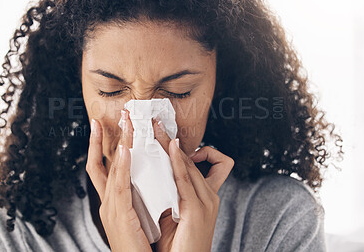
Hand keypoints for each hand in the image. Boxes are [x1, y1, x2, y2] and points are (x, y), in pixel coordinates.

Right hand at [86, 111, 151, 251]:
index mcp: (111, 202)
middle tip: (112, 116)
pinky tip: (127, 151)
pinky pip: (120, 186)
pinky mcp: (119, 215)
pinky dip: (123, 166)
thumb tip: (145, 179)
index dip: (98, 146)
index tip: (101, 127)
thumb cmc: (139, 245)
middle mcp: (107, 202)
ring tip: (125, 123)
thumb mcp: (135, 216)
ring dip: (119, 143)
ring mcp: (110, 208)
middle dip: (105, 137)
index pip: (102, 167)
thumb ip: (136, 197)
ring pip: (112, 168)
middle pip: (103, 162)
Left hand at [152, 118, 234, 251]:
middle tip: (156, 124)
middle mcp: (207, 195)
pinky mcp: (197, 209)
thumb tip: (157, 179)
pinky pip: (185, 179)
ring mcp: (205, 201)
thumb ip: (172, 195)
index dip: (179, 148)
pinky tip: (171, 148)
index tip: (163, 137)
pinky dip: (178, 161)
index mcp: (203, 196)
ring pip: (188, 165)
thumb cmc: (178, 245)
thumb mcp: (175, 215)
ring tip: (158, 129)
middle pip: (190, 160)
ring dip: (171, 145)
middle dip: (170, 141)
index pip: (194, 165)